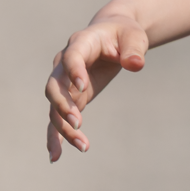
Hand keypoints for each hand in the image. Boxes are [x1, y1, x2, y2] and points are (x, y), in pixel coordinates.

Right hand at [44, 15, 148, 161]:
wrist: (114, 35)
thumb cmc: (125, 34)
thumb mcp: (134, 37)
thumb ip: (134, 49)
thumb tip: (135, 64)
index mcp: (81, 43)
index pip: (71, 57)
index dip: (74, 71)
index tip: (83, 87)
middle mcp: (64, 63)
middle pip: (54, 86)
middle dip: (62, 106)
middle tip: (77, 123)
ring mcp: (64, 82)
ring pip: (54, 107)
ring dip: (62, 128)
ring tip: (82, 146)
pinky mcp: (70, 98)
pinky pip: (57, 118)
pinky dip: (56, 136)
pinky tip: (56, 156)